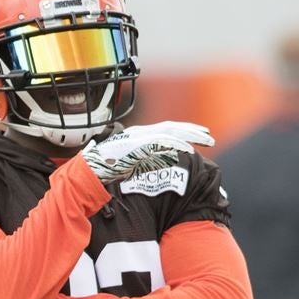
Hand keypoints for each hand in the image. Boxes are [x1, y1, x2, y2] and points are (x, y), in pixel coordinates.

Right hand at [81, 121, 213, 183]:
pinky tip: (188, 150)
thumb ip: (143, 162)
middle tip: (209, 136)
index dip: (183, 130)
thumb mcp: (129, 166)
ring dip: (190, 136)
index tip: (198, 135)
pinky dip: (176, 145)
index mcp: (138, 136)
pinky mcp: (137, 144)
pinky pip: (161, 142)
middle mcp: (139, 133)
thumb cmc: (105, 171)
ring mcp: (138, 137)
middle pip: (171, 127)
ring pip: (170, 132)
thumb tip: (156, 167)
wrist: (89, 171)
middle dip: (192, 130)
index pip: (165, 129)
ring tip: (206, 141)